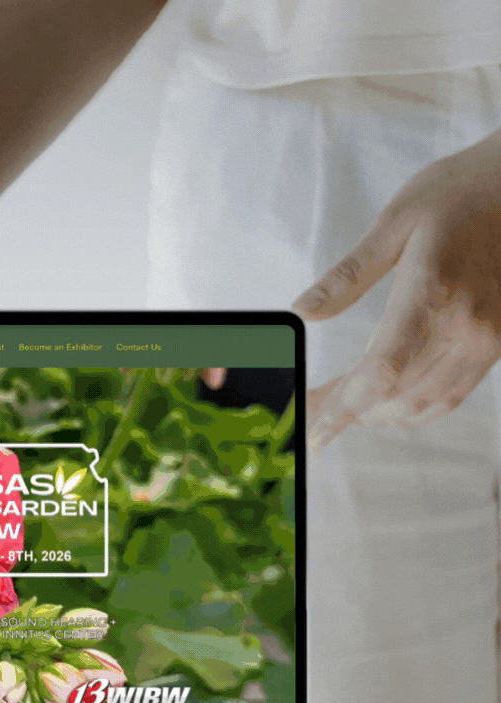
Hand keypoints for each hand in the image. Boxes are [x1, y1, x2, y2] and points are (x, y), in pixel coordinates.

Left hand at [292, 128, 500, 450]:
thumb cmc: (460, 192)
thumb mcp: (396, 221)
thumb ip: (349, 274)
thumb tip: (302, 311)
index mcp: (433, 292)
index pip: (381, 371)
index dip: (343, 408)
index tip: (314, 430)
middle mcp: (466, 326)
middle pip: (397, 395)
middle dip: (350, 412)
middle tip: (314, 412)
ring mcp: (486, 339)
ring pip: (424, 404)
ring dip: (380, 416)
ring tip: (344, 410)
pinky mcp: (497, 344)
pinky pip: (452, 394)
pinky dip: (415, 408)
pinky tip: (389, 404)